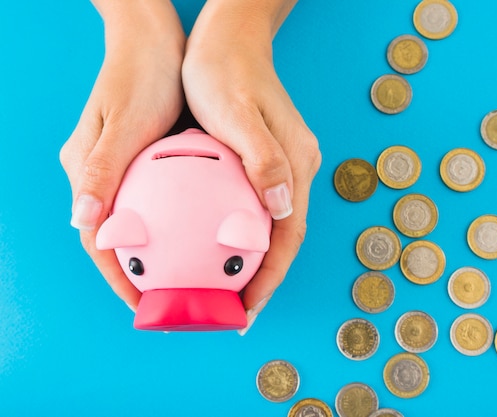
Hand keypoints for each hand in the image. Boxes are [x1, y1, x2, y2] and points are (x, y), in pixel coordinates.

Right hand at [59, 0, 185, 309]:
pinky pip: (161, 203)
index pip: (97, 240)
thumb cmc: (139, 76)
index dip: (119, 277)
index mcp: (87, 173)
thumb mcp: (124, 122)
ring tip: (190, 279)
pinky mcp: (147, 164)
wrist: (153, 41)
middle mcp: (103, 179)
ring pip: (141, 224)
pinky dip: (178, 225)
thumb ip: (102, 169)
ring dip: (161, 254)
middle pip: (120, 238)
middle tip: (173, 300)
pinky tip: (204, 236)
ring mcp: (125, 172)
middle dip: (143, 273)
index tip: (145, 305)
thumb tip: (81, 220)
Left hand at [182, 0, 321, 333]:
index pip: (289, 234)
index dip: (271, 276)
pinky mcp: (265, 162)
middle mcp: (297, 170)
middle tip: (234, 313)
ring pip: (272, 228)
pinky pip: (256, 210)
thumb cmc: (226, 72)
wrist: (228, 40)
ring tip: (226, 293)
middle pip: (284, 238)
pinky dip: (241, 238)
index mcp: (298, 164)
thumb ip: (264, 159)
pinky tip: (218, 250)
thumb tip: (284, 208)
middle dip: (263, 279)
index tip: (247, 309)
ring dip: (254, 264)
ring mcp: (283, 167)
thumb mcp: (238, 112)